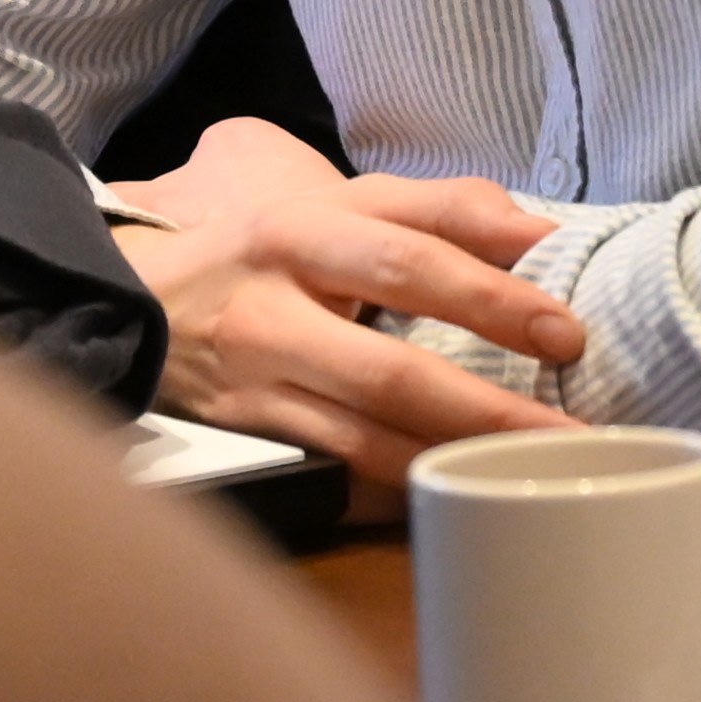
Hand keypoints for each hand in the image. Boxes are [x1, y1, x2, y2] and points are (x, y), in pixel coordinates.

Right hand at [110, 114, 589, 491]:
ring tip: (537, 463)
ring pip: (369, 423)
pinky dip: (400, 486)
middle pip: (393, 344)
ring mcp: (260, 373)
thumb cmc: (257, 253)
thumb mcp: (328, 206)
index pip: (407, 241)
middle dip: (485, 376)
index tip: (562, 311)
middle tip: (567, 393)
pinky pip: (337, 469)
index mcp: (304, 225)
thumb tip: (529, 228)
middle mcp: (279, 296)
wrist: (134, 301)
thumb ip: (430, 208)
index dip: (486, 275)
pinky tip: (458, 494)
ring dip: (459, 446)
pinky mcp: (249, 433)